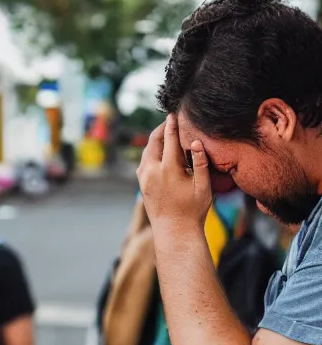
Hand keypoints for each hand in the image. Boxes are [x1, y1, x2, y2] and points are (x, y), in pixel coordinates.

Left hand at [136, 114, 211, 230]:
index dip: (172, 124)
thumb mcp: (203, 186)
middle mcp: (151, 170)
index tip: (174, 113)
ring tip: (166, 134)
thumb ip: (201, 162)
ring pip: (146, 150)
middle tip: (170, 121)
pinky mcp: (141, 183)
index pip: (169, 138)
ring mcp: (143, 177)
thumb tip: (196, 142)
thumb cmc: (192, 210)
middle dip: (162, 129)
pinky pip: (144, 161)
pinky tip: (159, 151)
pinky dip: (151, 152)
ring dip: (155, 140)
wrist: (174, 231)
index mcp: (168, 169)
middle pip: (153, 141)